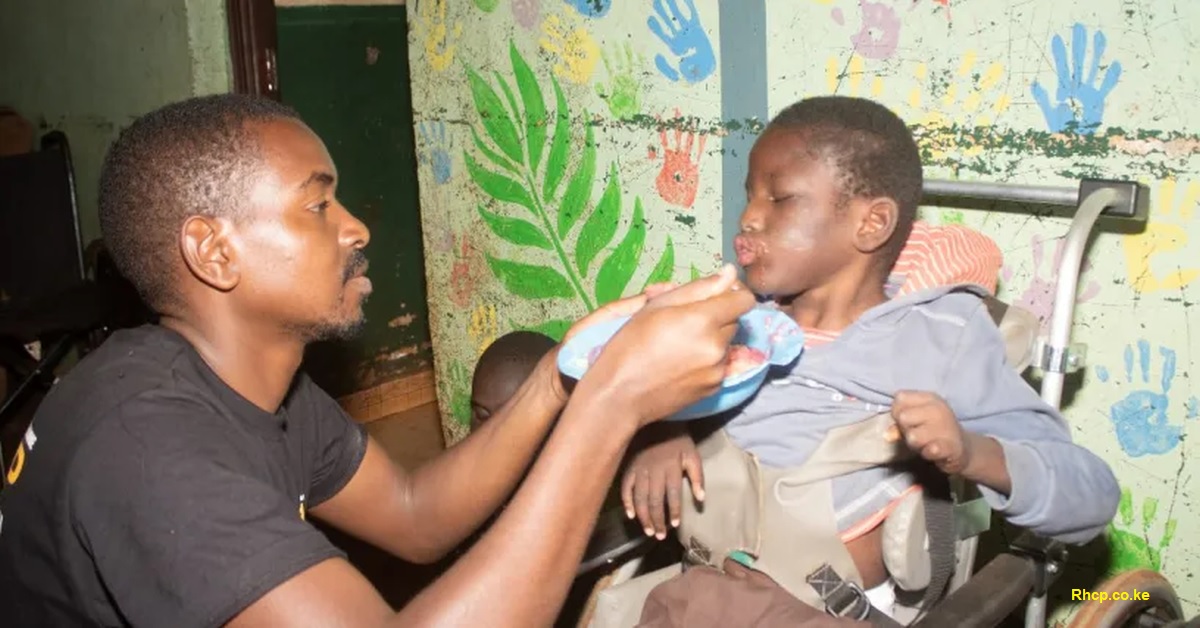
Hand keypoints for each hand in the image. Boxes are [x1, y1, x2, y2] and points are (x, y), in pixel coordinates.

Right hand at [586, 264, 753, 425]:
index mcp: (703, 320)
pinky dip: (706, 359)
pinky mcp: (714, 387)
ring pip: (726, 343)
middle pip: (734, 320)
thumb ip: (699, 288)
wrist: (620, 395)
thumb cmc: (629, 345)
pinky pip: (719, 364)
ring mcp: (717, 370)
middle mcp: (717, 346)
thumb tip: (729, 273)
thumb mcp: (657, 306)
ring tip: (679, 344)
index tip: (715, 294)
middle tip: (685, 320)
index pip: (743, 300)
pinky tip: (680, 362)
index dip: (732, 292)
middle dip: (717, 316)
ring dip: (712, 338)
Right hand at [621, 424, 703, 538]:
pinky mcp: (629, 468)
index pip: (672, 494)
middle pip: (655, 500)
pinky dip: (627, 502)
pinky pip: (625, 488)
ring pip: (640, 498)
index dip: (674, 511)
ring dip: (644, 516)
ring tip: (648, 531)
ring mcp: (639, 470)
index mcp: (671, 468)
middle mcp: (654, 472)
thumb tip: (701, 499)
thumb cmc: (678, 440)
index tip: (675, 525)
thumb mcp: (692, 455)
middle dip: (657, 520)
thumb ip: (698, 476)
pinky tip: (631, 515)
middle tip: (659, 536)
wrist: (657, 421)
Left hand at [887, 391, 971, 474]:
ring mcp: (946, 428)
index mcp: (930, 398)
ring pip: (912, 436)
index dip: (897, 411)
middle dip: (904, 429)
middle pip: (903, 417)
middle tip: (916, 434)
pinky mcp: (951, 447)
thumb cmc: (933, 431)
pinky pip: (930, 449)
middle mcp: (939, 410)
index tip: (906, 421)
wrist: (962, 448)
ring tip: (924, 444)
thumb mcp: (917, 420)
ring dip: (914, 444)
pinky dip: (927, 452)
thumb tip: (888, 434)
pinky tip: (932, 451)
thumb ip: (899, 422)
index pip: (900, 397)